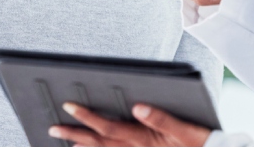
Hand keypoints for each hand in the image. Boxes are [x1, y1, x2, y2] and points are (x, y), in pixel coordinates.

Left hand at [50, 102, 210, 146]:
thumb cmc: (201, 143)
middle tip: (52, 128)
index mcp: (144, 139)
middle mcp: (138, 150)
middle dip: (75, 136)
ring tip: (64, 142)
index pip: (108, 127)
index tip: (69, 106)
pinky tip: (89, 151)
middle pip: (99, 144)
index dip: (87, 117)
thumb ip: (161, 119)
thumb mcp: (185, 130)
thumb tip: (137, 106)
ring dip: (83, 148)